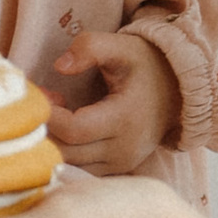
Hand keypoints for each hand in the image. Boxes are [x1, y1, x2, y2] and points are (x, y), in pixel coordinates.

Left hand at [43, 27, 178, 171]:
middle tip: (40, 101)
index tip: (39, 93)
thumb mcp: (121, 46)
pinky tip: (64, 128)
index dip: (49, 114)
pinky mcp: (117, 170)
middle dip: (44, 128)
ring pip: (70, 165)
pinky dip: (64, 152)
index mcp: (125, 119)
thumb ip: (90, 47)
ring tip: (54, 112)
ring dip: (52, 141)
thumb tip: (59, 67)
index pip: (74, 130)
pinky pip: (79, 170)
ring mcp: (121, 164)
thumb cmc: (145, 66)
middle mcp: (124, 149)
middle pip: (67, 152)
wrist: (177, 91)